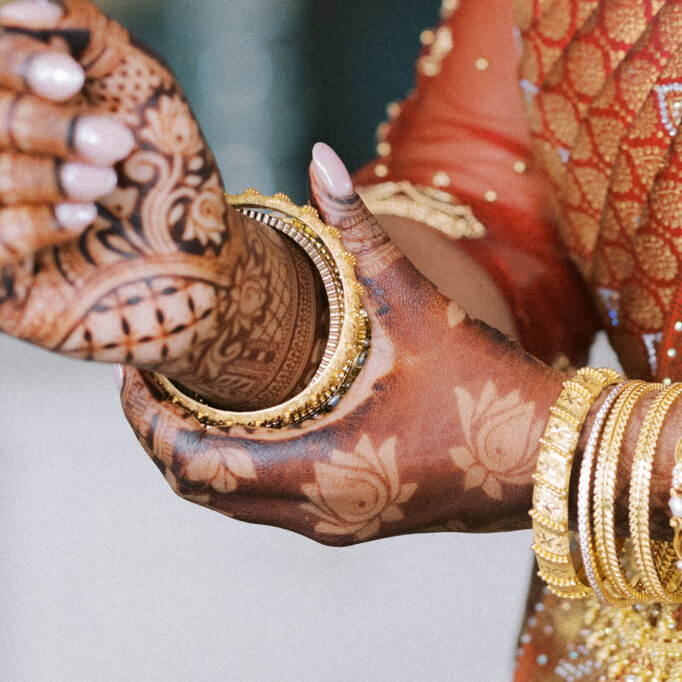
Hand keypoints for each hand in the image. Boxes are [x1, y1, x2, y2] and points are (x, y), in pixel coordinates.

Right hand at [0, 0, 316, 391]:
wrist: (202, 259)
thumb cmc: (164, 163)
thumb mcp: (142, 84)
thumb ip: (88, 34)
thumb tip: (15, 10)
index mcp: (0, 90)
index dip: (3, 56)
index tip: (71, 78)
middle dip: (38, 124)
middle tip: (114, 142)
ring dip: (33, 175)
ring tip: (104, 183)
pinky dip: (27, 225)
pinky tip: (82, 219)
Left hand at [121, 145, 562, 542]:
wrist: (550, 456)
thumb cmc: (487, 385)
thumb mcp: (416, 301)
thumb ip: (360, 231)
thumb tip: (318, 157)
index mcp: (317, 469)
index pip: (192, 465)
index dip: (146, 422)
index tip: (131, 371)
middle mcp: (315, 512)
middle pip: (199, 491)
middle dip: (161, 434)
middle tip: (146, 372)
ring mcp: (335, 524)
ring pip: (233, 502)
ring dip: (199, 452)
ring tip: (184, 387)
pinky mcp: (355, 520)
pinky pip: (269, 503)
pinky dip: (241, 464)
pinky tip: (249, 412)